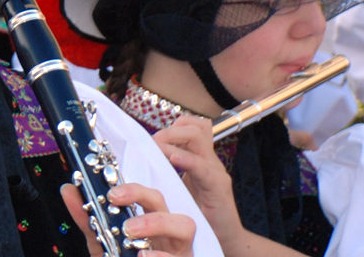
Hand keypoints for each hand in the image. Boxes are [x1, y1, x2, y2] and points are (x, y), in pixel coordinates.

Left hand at [61, 182, 194, 256]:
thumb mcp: (102, 242)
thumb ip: (86, 219)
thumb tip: (68, 189)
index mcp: (151, 221)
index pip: (147, 195)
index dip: (133, 190)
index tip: (110, 193)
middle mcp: (168, 232)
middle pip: (164, 201)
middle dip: (142, 199)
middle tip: (117, 207)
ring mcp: (179, 250)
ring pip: (186, 226)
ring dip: (157, 224)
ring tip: (132, 236)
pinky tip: (142, 256)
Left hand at [153, 116, 239, 236]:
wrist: (226, 238)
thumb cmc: (199, 214)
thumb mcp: (180, 188)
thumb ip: (167, 173)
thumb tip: (138, 162)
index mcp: (201, 159)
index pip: (191, 126)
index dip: (172, 126)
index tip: (151, 139)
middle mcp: (210, 161)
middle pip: (195, 126)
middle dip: (169, 130)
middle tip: (151, 143)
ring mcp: (215, 172)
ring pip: (198, 137)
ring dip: (172, 138)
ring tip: (157, 148)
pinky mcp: (218, 188)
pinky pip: (203, 167)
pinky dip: (187, 160)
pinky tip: (173, 159)